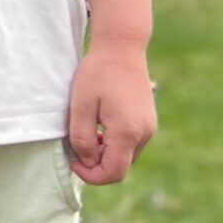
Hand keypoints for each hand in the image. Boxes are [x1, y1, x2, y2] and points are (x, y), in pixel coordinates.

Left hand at [67, 39, 155, 184]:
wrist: (122, 47)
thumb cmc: (97, 74)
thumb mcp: (80, 106)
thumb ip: (82, 138)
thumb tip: (87, 161)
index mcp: (128, 132)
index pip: (113, 173)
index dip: (90, 175)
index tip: (73, 161)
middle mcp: (144, 133)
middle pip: (121, 168)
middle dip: (97, 165)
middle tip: (77, 147)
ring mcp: (150, 128)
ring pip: (127, 157)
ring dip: (106, 154)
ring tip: (89, 132)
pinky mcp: (149, 121)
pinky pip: (132, 145)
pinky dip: (115, 145)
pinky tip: (101, 127)